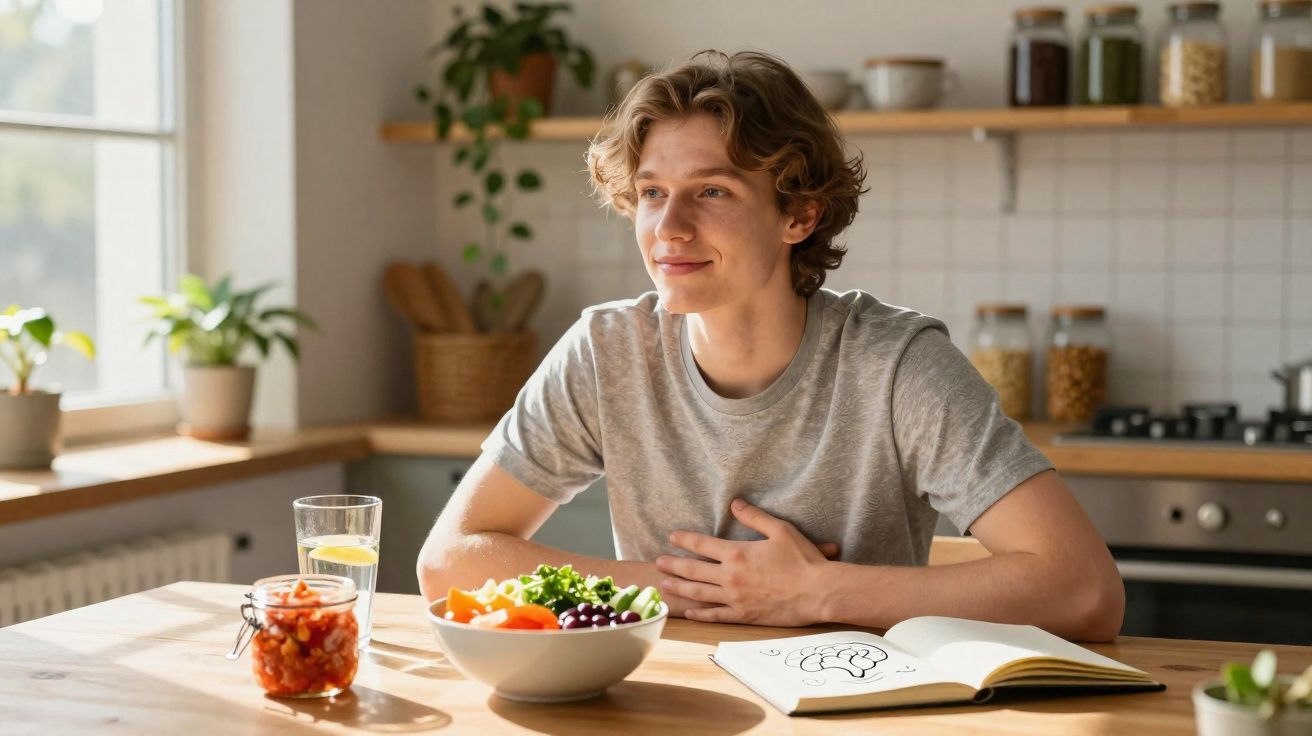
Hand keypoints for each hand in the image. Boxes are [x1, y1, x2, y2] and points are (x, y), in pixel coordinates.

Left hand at [656, 498, 835, 626]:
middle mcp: (730, 577)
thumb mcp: (780, 530)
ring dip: (679, 587)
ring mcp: (735, 599)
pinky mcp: (744, 616)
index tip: (672, 536)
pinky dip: (699, 614)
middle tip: (658, 562)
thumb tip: (734, 503)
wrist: (819, 592)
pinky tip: (688, 612)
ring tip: (664, 584)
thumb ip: (754, 517)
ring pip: (699, 593)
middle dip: (673, 564)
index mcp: (737, 554)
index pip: (702, 544)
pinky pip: (715, 616)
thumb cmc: (803, 560)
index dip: (684, 539)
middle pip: (693, 569)